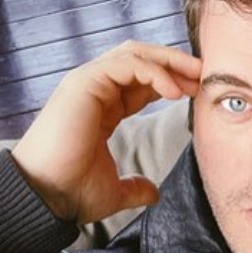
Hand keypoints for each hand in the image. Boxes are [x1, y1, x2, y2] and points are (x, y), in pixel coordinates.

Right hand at [12, 40, 201, 224]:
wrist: (46, 198)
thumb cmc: (72, 193)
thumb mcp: (114, 191)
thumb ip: (134, 188)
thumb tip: (153, 192)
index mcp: (102, 108)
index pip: (141, 81)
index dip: (171, 82)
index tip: (198, 93)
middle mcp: (94, 90)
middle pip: (140, 59)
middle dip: (175, 64)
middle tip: (205, 75)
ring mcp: (87, 83)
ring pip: (134, 54)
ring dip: (169, 62)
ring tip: (196, 77)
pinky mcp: (83, 84)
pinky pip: (125, 65)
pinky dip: (153, 72)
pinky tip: (173, 91)